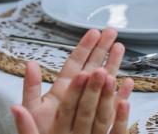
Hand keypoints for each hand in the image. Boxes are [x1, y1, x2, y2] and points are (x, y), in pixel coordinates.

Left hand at [19, 29, 133, 133]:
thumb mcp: (32, 110)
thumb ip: (31, 88)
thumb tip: (29, 64)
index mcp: (62, 91)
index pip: (75, 64)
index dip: (84, 47)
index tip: (94, 32)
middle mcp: (78, 96)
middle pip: (92, 68)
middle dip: (102, 49)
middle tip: (112, 32)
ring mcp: (91, 108)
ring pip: (105, 83)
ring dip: (113, 66)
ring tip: (120, 48)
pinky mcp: (100, 124)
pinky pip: (113, 108)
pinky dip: (121, 96)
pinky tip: (128, 84)